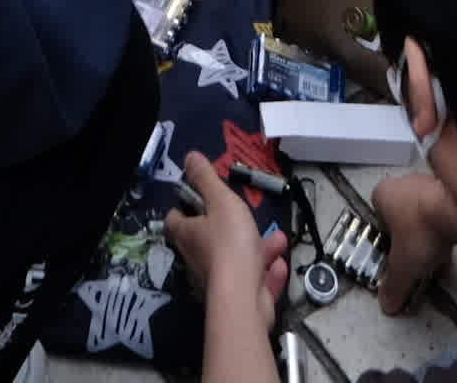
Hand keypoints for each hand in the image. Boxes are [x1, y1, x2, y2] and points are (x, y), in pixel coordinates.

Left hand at [166, 155, 275, 318]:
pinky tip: (280, 264)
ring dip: (258, 250)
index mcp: (187, 235)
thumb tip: (189, 157)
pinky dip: (266, 273)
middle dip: (233, 228)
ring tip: (277, 240)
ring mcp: (218, 282)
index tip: (202, 197)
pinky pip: (253, 281)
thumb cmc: (230, 245)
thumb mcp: (221, 202)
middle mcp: (198, 259)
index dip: (186, 206)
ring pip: (237, 261)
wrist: (244, 299)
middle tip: (247, 218)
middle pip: (209, 240)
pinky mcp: (238, 300)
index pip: (175, 218)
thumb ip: (207, 179)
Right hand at [371, 162, 456, 315]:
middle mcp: (409, 186)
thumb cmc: (421, 230)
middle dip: (416, 249)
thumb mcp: (402, 265)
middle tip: (419, 271)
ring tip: (444, 276)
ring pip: (435, 225)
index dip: (387, 244)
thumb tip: (387, 305)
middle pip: (409, 223)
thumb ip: (394, 286)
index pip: (380, 220)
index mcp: (386, 195)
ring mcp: (437, 190)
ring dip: (440, 252)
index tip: (394, 262)